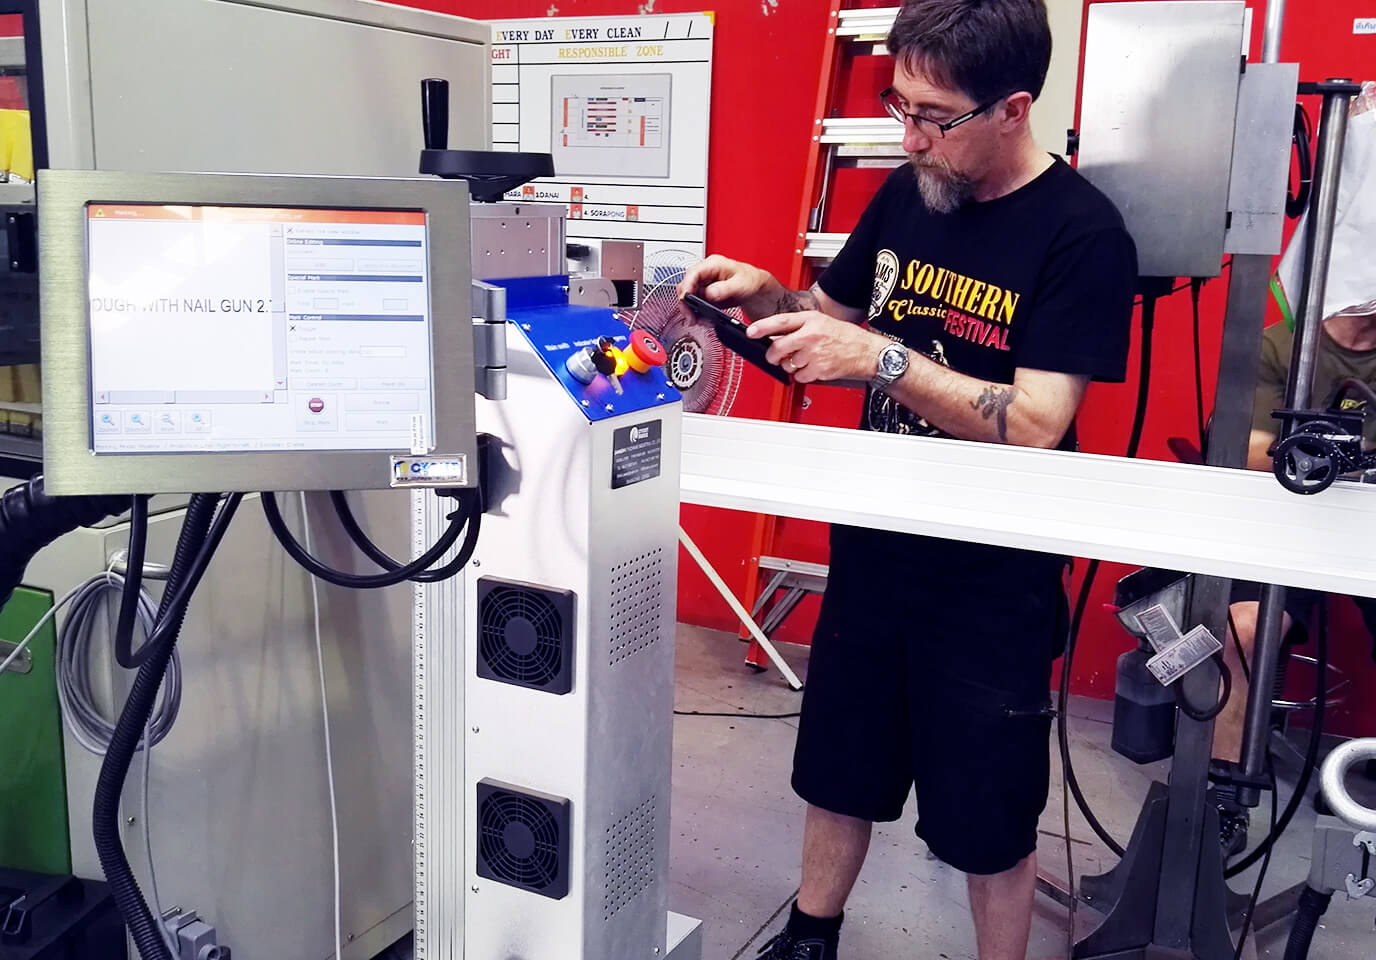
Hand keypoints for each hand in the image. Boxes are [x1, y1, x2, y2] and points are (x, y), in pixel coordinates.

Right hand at [677, 254, 780, 319]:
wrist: (757, 288)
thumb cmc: (751, 281)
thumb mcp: (740, 285)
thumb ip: (724, 289)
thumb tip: (709, 294)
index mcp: (713, 264)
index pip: (692, 273)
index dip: (686, 287)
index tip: (686, 301)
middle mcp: (706, 272)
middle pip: (686, 285)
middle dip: (686, 303)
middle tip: (691, 317)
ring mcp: (705, 282)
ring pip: (689, 295)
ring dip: (691, 309)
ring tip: (698, 320)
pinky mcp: (706, 292)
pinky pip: (696, 302)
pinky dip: (697, 311)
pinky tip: (702, 319)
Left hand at [747, 311, 887, 383]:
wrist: (867, 352)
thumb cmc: (846, 337)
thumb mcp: (822, 322)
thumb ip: (799, 327)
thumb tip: (776, 336)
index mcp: (811, 320)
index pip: (781, 322)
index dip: (762, 327)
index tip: (751, 332)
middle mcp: (812, 335)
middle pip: (778, 347)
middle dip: (772, 355)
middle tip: (774, 356)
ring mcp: (815, 353)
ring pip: (787, 364)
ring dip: (790, 366)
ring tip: (805, 360)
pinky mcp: (819, 369)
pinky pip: (799, 376)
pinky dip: (802, 375)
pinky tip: (813, 368)